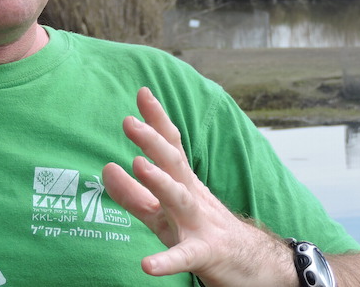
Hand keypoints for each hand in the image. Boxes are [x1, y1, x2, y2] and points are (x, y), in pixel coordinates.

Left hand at [102, 87, 296, 286]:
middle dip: (152, 141)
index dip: (157, 120)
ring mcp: (200, 225)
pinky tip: (147, 265)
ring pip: (179, 200)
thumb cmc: (202, 232)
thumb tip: (106, 168)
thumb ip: (133, 194)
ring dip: (159, 182)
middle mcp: (192, 198)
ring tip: (138, 164)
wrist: (254, 266)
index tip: (142, 93)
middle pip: (173, 164)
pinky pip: (183, 257)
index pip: (171, 146)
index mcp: (185, 184)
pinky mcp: (204, 255)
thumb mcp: (164, 213)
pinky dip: (166, 261)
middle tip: (128, 121)